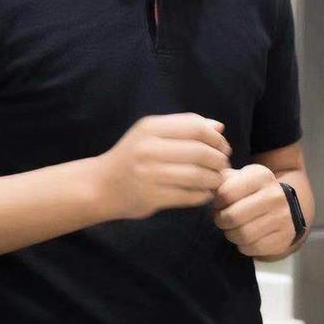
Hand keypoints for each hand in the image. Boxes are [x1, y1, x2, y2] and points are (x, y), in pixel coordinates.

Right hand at [94, 114, 231, 220]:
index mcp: (151, 128)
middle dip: (219, 160)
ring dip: (214, 179)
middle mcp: (149, 149)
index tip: (222, 147)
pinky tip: (204, 193)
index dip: (216, 138)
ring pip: (198, 175)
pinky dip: (203, 195)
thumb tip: (219, 127)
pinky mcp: (151, 198)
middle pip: (201, 152)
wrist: (100, 185)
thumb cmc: (132, 156)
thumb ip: (184, 126)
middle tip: (223, 166)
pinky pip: (189, 196)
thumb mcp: (151, 133)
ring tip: (216, 180)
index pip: (196, 128)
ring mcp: (149, 175)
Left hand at [211, 164, 295, 258]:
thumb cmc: (254, 193)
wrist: (286, 207)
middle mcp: (275, 195)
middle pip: (233, 216)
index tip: (219, 204)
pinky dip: (244, 246)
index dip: (216, 202)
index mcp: (261, 176)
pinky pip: (254, 248)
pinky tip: (245, 238)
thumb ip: (222, 179)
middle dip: (221, 220)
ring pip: (243, 234)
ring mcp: (282, 217)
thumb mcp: (241, 178)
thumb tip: (206, 186)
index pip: (226, 193)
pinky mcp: (284, 237)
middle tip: (222, 220)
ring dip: (231, 234)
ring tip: (232, 229)